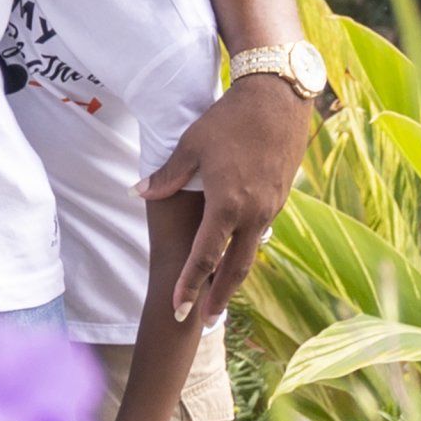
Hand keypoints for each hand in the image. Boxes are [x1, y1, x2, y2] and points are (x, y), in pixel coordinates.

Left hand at [138, 73, 313, 319]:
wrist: (277, 100)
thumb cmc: (228, 119)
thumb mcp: (190, 145)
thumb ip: (167, 176)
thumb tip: (139, 193)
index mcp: (227, 205)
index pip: (204, 257)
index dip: (189, 285)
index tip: (178, 308)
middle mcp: (253, 214)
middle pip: (235, 268)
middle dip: (219, 296)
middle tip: (207, 321)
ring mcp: (271, 208)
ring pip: (251, 251)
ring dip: (235, 274)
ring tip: (222, 292)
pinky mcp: (280, 197)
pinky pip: (260, 231)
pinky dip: (247, 247)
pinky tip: (238, 250)